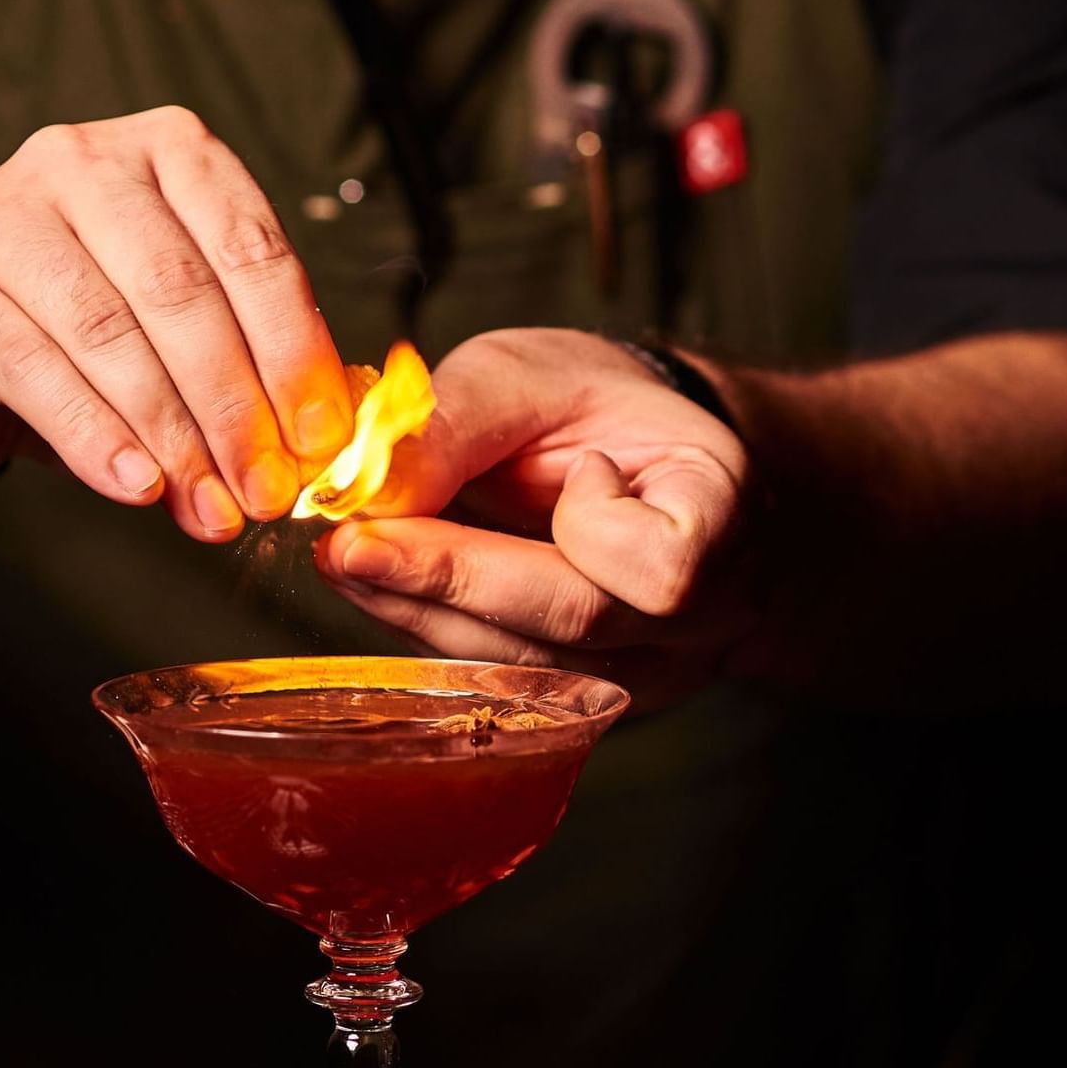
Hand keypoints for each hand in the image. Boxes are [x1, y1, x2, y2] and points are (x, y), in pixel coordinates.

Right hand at [0, 106, 352, 540]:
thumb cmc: (73, 332)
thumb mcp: (170, 325)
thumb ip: (243, 357)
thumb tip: (318, 442)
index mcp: (166, 153)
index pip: (251, 249)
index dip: (294, 352)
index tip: (319, 441)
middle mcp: (82, 163)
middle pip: (183, 293)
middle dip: (237, 408)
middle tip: (267, 492)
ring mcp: (2, 217)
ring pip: (112, 334)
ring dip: (175, 436)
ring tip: (211, 509)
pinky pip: (35, 372)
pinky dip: (96, 438)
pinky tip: (137, 488)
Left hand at [312, 328, 758, 709]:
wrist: (621, 453)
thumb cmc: (593, 406)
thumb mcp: (535, 373)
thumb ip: (459, 422)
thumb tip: (370, 488)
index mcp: (722, 520)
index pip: (664, 567)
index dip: (593, 526)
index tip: (568, 467)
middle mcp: (694, 618)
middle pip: (573, 628)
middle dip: (451, 582)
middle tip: (348, 544)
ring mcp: (638, 670)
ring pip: (521, 667)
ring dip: (418, 611)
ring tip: (345, 555)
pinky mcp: (576, 694)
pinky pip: (494, 675)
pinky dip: (424, 625)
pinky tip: (374, 582)